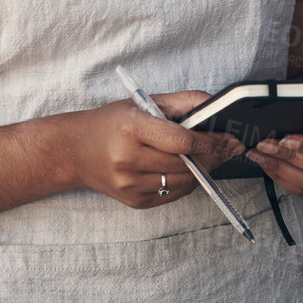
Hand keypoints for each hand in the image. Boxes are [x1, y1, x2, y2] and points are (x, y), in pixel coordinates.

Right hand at [63, 92, 243, 209]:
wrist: (75, 151)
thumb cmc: (111, 123)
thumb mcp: (143, 102)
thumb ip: (182, 101)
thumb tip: (215, 104)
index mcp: (132, 129)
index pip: (182, 141)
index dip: (210, 141)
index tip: (228, 137)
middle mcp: (129, 160)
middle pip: (186, 163)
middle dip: (212, 155)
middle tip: (228, 147)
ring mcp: (131, 185)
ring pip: (183, 182)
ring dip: (202, 170)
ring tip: (209, 156)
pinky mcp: (135, 201)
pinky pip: (172, 194)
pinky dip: (186, 182)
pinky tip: (186, 169)